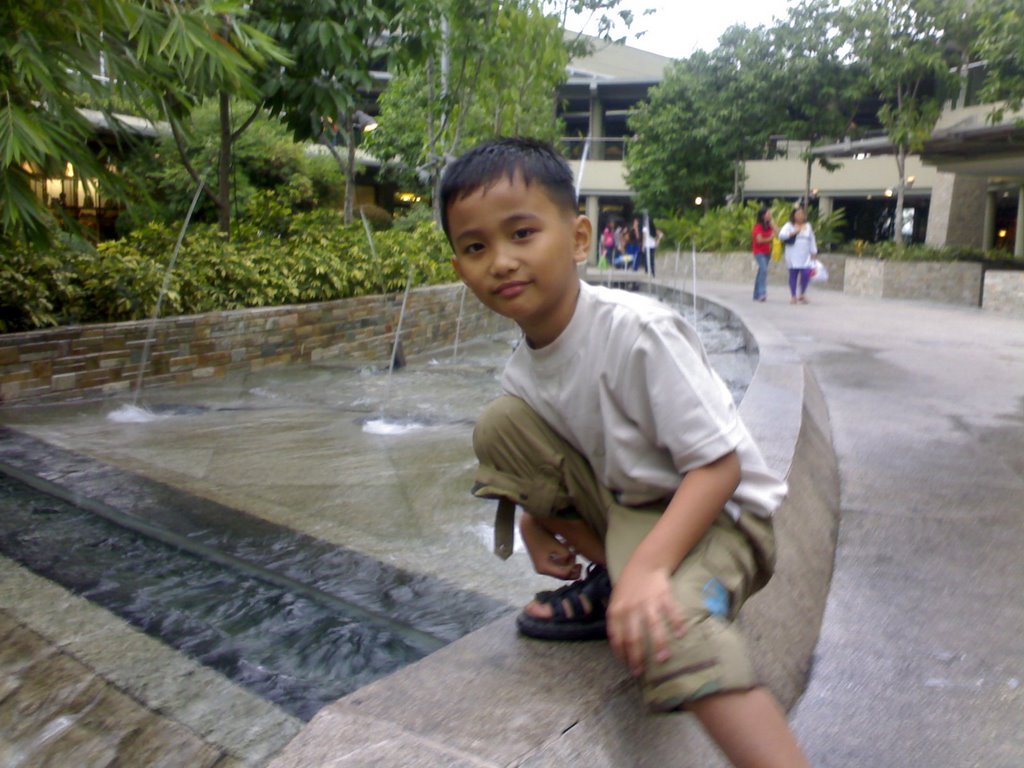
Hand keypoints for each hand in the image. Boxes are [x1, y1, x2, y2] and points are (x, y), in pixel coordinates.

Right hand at [519, 512, 580, 579]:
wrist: (529, 527)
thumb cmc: (542, 535)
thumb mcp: (556, 545)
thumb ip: (566, 554)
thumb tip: (572, 559)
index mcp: (544, 568)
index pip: (563, 574)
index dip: (572, 568)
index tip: (576, 558)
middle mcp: (542, 570)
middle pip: (561, 576)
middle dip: (572, 571)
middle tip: (580, 565)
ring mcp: (542, 566)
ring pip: (559, 571)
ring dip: (568, 565)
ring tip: (573, 555)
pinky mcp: (543, 561)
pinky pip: (556, 566)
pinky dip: (563, 562)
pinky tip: (568, 554)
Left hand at [606, 562, 686, 676]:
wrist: (644, 564)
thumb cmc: (629, 587)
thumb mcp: (616, 601)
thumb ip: (617, 621)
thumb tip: (619, 646)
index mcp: (617, 611)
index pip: (616, 637)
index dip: (621, 654)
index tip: (627, 665)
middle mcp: (631, 608)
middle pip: (633, 638)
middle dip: (637, 658)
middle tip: (641, 671)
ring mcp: (648, 603)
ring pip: (653, 627)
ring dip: (659, 645)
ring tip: (663, 659)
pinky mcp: (663, 596)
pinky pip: (672, 612)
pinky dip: (677, 623)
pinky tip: (682, 634)